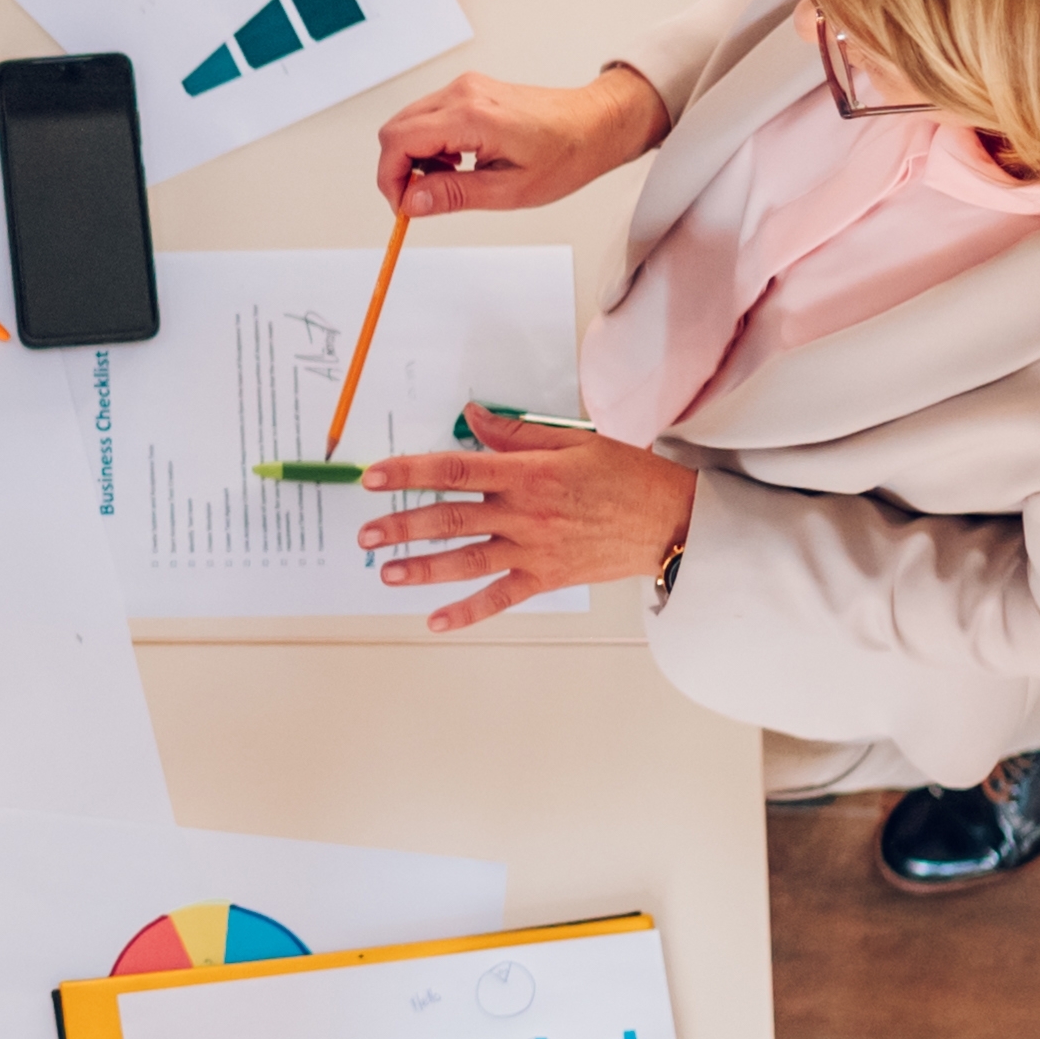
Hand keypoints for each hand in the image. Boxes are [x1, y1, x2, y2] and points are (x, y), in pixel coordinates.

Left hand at [351, 417, 696, 630]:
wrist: (672, 521)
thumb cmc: (628, 476)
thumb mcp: (574, 440)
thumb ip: (515, 433)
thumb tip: (472, 417)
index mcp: (528, 474)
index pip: (455, 470)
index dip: (410, 472)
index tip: (375, 476)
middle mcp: (524, 514)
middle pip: (451, 518)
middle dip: (402, 524)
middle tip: (366, 532)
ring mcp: (534, 550)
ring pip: (467, 560)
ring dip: (422, 567)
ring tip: (385, 572)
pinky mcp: (547, 578)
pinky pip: (500, 597)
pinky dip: (467, 612)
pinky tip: (435, 621)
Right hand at [372, 64, 664, 218]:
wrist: (594, 124)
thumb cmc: (566, 153)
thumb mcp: (509, 190)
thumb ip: (454, 194)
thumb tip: (412, 202)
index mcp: (471, 117)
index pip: (399, 141)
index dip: (390, 178)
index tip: (403, 206)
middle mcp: (463, 93)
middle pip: (396, 129)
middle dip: (398, 169)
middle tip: (421, 199)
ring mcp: (465, 87)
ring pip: (408, 121)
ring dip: (414, 156)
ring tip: (447, 180)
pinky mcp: (470, 90)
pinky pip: (428, 115)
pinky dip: (429, 142)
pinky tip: (456, 161)